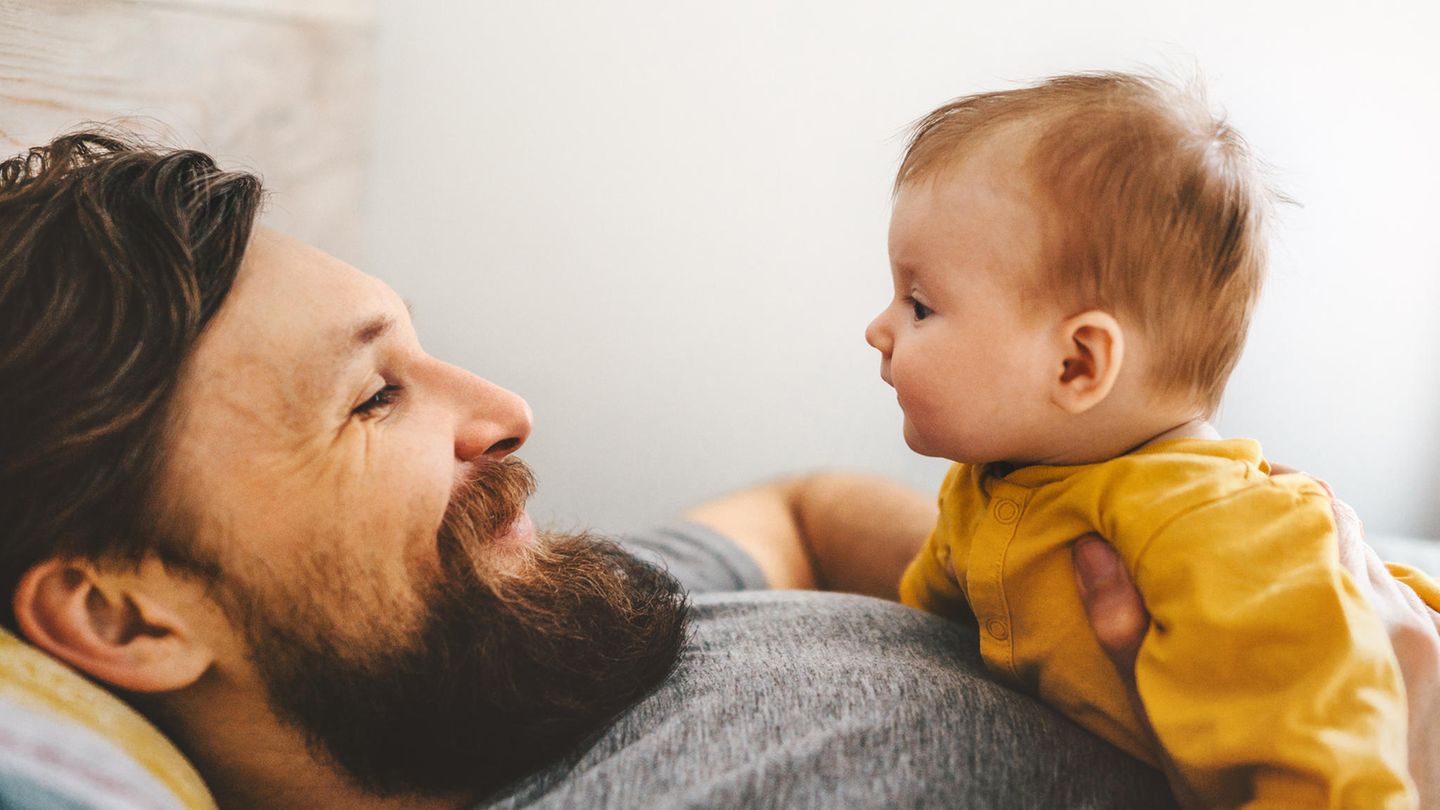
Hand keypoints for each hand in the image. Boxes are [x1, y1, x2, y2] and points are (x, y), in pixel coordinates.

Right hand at [1073, 470, 1439, 806]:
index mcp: (1318, 612)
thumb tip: (1091, 549)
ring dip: (1326, 554)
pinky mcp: (1436, 659)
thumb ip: (1125, 630)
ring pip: (1369, 561)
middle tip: (1241, 523)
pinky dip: (1358, 593)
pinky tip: (1318, 614)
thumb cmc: (1245, 783)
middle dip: (1291, 516)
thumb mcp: (1169, 711)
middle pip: (1341, 525)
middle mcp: (1383, 615)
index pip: (1308, 506)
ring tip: (1275, 569)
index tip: (1227, 488)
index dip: (1265, 488)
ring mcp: (1420, 638)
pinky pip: (1397, 600)